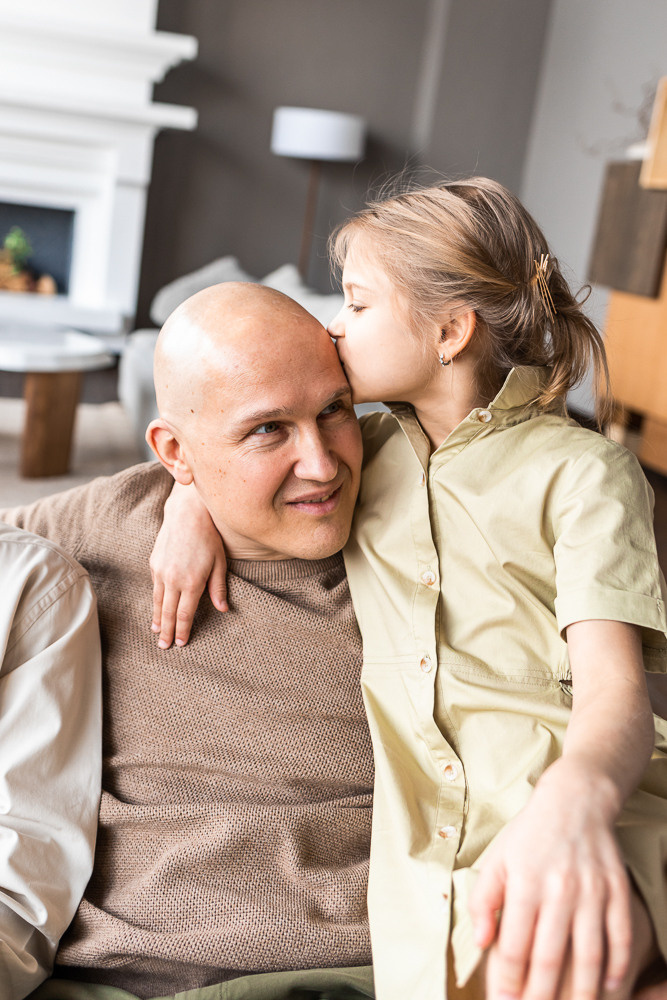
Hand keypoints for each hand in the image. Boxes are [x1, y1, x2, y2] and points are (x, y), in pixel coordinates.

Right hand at [150, 485, 227, 647]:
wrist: (186, 513)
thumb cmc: (209, 537)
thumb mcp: (220, 562)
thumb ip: (218, 587)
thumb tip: (223, 609)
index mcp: (192, 582)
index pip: (185, 614)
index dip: (182, 630)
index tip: (181, 643)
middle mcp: (173, 579)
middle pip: (168, 613)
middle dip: (166, 631)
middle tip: (164, 647)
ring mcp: (161, 571)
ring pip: (158, 602)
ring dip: (157, 619)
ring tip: (156, 632)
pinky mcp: (154, 563)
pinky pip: (155, 587)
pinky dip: (155, 601)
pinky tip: (157, 609)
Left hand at [469, 759, 631, 999]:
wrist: (576, 800)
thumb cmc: (531, 834)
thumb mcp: (498, 859)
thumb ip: (485, 900)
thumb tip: (482, 942)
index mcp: (526, 882)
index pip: (514, 945)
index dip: (508, 980)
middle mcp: (560, 889)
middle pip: (549, 957)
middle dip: (539, 995)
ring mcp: (592, 891)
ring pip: (589, 955)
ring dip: (580, 992)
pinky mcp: (617, 889)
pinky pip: (620, 936)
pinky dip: (617, 965)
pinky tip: (609, 986)